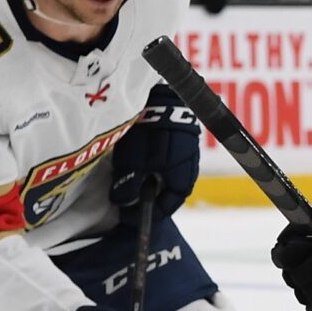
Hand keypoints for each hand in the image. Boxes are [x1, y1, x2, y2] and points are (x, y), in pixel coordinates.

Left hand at [109, 95, 199, 216]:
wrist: (161, 93)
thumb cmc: (150, 130)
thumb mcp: (134, 162)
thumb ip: (129, 186)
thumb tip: (123, 202)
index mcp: (182, 177)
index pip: (169, 204)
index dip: (150, 214)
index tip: (129, 216)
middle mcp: (188, 165)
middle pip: (168, 190)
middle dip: (148, 197)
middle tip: (126, 199)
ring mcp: (185, 149)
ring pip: (166, 174)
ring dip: (148, 179)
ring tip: (128, 178)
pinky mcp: (177, 135)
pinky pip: (165, 158)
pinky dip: (151, 164)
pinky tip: (136, 159)